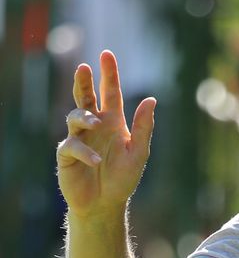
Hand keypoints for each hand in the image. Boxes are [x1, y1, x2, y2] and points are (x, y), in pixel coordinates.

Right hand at [56, 50, 155, 217]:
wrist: (106, 203)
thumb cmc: (123, 176)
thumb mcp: (139, 151)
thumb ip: (144, 126)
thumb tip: (151, 99)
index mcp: (113, 121)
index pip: (110, 92)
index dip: (109, 74)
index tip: (106, 54)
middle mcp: (95, 125)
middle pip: (86, 97)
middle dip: (84, 81)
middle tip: (83, 67)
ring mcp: (79, 138)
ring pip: (74, 116)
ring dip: (84, 116)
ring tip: (96, 123)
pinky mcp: (67, 155)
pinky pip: (72, 146)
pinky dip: (84, 151)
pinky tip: (96, 161)